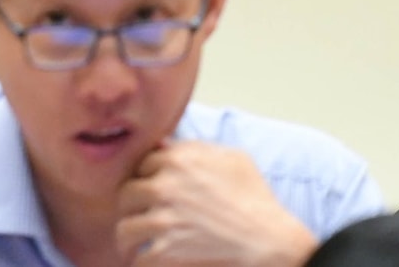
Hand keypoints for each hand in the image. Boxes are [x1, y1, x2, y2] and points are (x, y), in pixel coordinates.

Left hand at [116, 142, 317, 266]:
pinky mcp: (165, 253)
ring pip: (124, 228)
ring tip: (134, 245)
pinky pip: (137, 259)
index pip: (140, 165)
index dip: (145, 179)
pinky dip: (141, 263)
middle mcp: (164, 187)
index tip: (149, 192)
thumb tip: (166, 144)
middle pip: (125, 195)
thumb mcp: (233, 159)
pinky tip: (147, 262)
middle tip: (139, 218)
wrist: (274, 243)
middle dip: (133, 208)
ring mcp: (163, 221)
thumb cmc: (258, 201)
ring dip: (129, 239)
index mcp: (177, 160)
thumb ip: (196, 148)